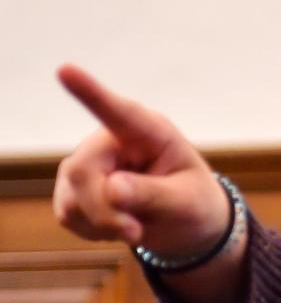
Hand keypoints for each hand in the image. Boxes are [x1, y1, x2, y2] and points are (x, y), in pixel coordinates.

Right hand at [53, 65, 228, 257]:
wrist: (184, 223)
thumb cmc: (193, 202)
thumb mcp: (187, 202)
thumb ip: (154, 194)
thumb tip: (113, 189)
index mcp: (148, 131)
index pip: (117, 111)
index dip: (90, 92)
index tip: (65, 70)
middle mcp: (110, 140)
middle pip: (82, 171)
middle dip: (105, 211)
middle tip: (135, 233)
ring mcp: (87, 162)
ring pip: (72, 198)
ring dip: (103, 224)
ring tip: (135, 225)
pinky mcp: (72, 188)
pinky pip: (68, 214)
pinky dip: (93, 231)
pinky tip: (116, 226)